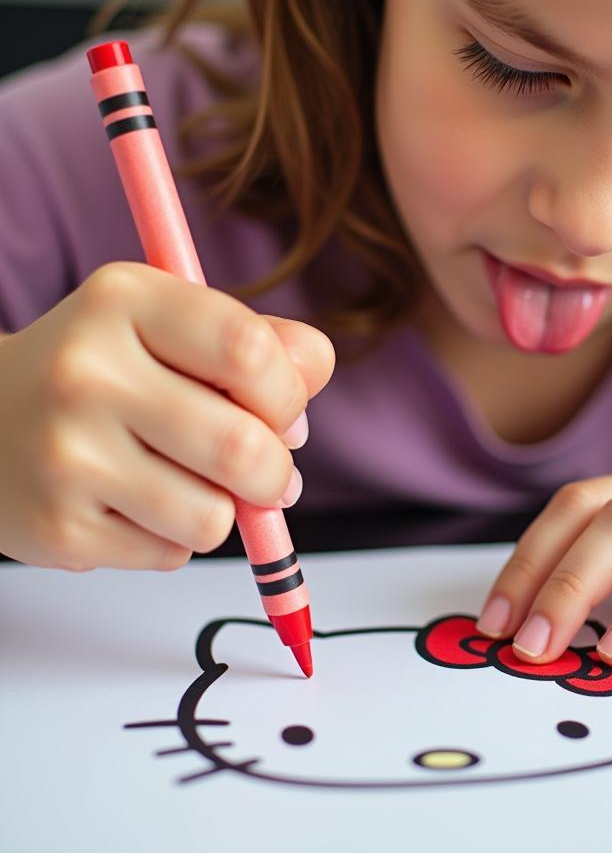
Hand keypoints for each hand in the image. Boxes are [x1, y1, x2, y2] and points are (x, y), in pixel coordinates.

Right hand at [0, 262, 334, 570]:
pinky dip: (177, 537)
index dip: (289, 393)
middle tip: (268, 472)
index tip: (283, 410)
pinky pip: (173, 553)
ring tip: (191, 482)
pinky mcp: (57, 529)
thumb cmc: (104, 371)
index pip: (250, 351)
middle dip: (275, 471)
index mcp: (125, 300)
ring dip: (226, 509)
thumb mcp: (173, 326)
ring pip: (214, 515)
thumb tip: (313, 375)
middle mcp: (86, 371)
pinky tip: (136, 503)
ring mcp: (66, 454)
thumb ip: (261, 339)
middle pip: (243, 446)